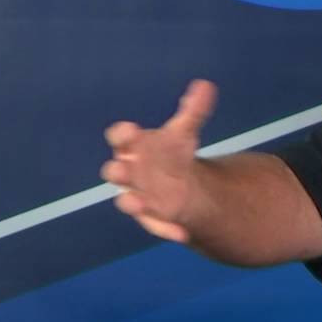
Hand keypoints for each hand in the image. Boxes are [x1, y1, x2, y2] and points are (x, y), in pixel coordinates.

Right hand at [100, 80, 216, 243]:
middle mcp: (130, 172)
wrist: (178, 184)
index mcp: (134, 147)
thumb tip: (205, 86)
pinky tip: (182, 235)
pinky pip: (156, 225)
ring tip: (137, 204)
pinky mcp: (152, 217)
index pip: (120, 138)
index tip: (130, 129)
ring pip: (128, 201)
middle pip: (116, 171)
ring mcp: (138, 195)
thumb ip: (193, 112)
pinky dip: (167, 230)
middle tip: (121, 170)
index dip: (122, 134)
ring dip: (131, 203)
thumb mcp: (184, 133)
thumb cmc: (170, 154)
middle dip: (118, 171)